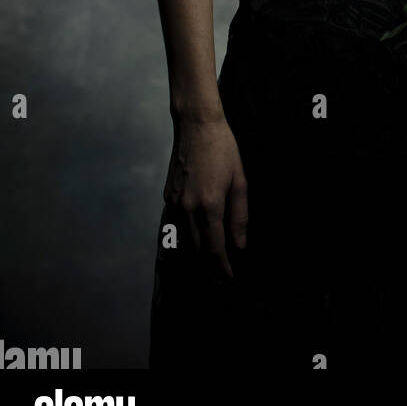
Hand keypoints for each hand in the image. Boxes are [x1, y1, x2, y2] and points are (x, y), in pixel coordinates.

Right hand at [163, 113, 247, 278]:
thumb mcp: (239, 181)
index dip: (222, 267)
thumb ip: (240, 216)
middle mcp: (187, 209)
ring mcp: (174, 204)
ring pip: (182, 242)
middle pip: (197, 251)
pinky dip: (183, 240)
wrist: (196, 126)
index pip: (215, 248)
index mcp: (209, 205)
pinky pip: (174, 227)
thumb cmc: (223, 149)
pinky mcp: (167, 198)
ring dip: (195, 258)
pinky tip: (194, 244)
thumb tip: (240, 245)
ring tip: (208, 268)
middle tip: (220, 280)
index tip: (229, 278)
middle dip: (208, 268)